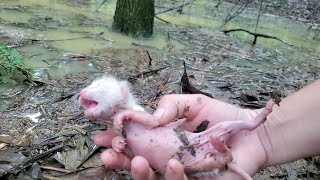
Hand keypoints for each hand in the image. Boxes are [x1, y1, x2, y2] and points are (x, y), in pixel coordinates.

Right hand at [94, 94, 267, 178]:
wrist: (251, 131)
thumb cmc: (220, 116)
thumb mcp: (192, 103)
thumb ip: (170, 105)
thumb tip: (149, 116)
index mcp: (163, 141)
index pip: (134, 143)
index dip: (116, 141)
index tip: (100, 136)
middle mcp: (168, 158)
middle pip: (139, 166)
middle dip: (121, 162)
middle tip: (108, 155)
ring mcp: (182, 172)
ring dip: (142, 174)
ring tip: (138, 160)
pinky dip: (174, 176)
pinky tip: (172, 163)